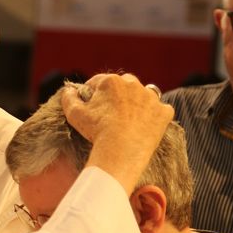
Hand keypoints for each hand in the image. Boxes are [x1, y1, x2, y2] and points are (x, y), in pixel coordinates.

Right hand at [63, 73, 172, 192]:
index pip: (99, 82)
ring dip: (139, 102)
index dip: (93, 93)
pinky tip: (147, 126)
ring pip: (145, 94)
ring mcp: (151, 98)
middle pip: (125, 84)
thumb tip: (69, 90)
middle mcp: (134, 84)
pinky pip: (161, 110)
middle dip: (118, 95)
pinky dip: (155, 116)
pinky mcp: (164, 112)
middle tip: (112, 113)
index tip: (92, 105)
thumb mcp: (74, 114)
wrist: (121, 151)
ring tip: (132, 118)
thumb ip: (68, 97)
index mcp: (111, 81)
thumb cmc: (96, 131)